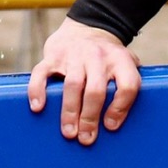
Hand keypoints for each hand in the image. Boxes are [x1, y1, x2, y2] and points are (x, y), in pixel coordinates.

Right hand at [27, 18, 142, 144]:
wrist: (88, 28)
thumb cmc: (109, 58)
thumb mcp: (126, 64)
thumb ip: (129, 85)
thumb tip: (121, 122)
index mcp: (120, 60)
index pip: (127, 85)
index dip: (120, 108)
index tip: (111, 126)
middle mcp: (98, 56)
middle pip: (96, 90)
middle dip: (90, 118)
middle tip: (86, 139)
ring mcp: (74, 55)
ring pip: (72, 85)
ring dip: (70, 112)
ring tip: (69, 132)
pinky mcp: (54, 55)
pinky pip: (43, 72)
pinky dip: (38, 90)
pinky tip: (38, 107)